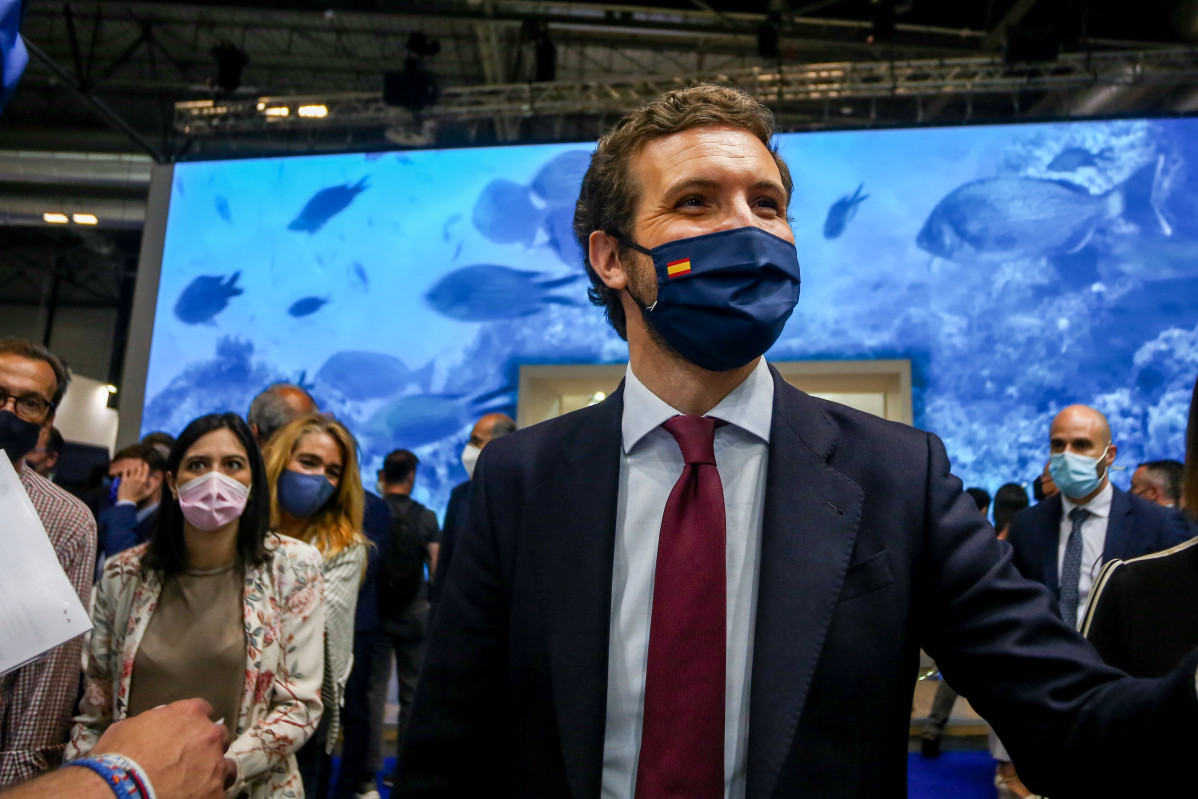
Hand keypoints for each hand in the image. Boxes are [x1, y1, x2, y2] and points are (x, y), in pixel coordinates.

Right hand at [92, 699, 233, 798]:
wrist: (119, 791)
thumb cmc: (116, 758)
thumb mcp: (127, 728)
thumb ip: (150, 722)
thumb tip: (152, 725)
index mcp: (189, 714)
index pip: (202, 709)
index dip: (193, 722)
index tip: (186, 732)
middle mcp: (209, 736)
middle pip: (220, 737)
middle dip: (208, 746)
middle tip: (191, 760)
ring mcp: (216, 766)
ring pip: (226, 767)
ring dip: (215, 773)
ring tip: (197, 784)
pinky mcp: (216, 794)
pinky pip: (218, 795)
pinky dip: (208, 796)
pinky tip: (193, 798)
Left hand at [115, 461, 156, 504]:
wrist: (127, 501)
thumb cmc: (138, 497)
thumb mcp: (148, 493)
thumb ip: (153, 485)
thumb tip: (153, 478)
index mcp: (143, 481)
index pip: (145, 470)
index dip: (146, 465)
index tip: (145, 463)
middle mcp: (137, 478)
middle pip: (139, 468)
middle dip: (140, 465)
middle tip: (139, 463)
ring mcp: (130, 478)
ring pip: (132, 469)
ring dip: (133, 467)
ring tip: (134, 467)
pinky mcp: (124, 480)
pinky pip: (125, 472)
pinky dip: (126, 470)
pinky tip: (127, 470)